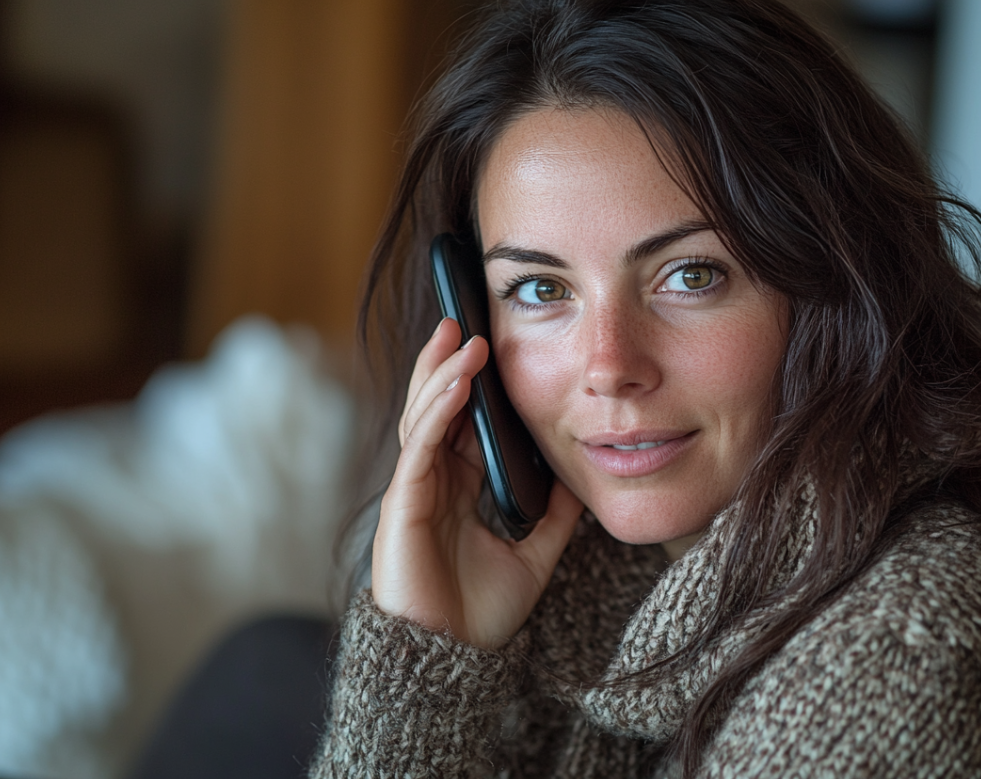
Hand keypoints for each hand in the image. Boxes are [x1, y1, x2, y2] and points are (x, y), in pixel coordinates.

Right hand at [371, 318, 583, 648]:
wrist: (454, 662)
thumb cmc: (481, 614)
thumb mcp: (535, 554)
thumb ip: (554, 516)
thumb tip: (579, 479)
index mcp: (457, 489)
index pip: (461, 422)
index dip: (471, 383)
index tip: (488, 343)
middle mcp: (431, 483)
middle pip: (434, 408)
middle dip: (445, 362)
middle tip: (461, 318)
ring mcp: (413, 492)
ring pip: (423, 418)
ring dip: (441, 374)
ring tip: (460, 336)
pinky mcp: (402, 507)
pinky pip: (419, 448)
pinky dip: (437, 412)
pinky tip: (456, 385)